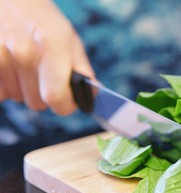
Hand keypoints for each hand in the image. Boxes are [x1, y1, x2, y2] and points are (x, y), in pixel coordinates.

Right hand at [0, 0, 93, 114]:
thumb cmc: (41, 19)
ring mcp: (0, 57)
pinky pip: (0, 94)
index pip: (56, 97)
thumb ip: (81, 69)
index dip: (65, 105)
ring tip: (24, 65)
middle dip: (43, 95)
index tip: (67, 102)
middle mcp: (23, 52)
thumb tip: (91, 95)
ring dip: (23, 88)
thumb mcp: (69, 38)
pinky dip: (5, 85)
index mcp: (51, 47)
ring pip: (17, 99)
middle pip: (37, 103)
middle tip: (42, 74)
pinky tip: (10, 67)